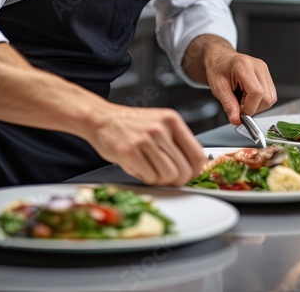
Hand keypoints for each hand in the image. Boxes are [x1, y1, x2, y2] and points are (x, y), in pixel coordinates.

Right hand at [85, 103, 207, 185]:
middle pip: (184, 170)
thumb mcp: (159, 124)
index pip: (197, 155)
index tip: (190, 175)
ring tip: (151, 171)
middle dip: (177, 180)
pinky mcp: (130, 152)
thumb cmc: (131, 125)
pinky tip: (140, 169)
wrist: (101, 119)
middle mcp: (161, 128)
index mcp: (172, 120)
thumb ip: (176, 141)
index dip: (195, 171)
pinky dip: (147, 179)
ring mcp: (146, 140)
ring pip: (168, 175)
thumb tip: (192, 166)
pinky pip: (150, 177)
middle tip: (167, 178)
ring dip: (161, 180)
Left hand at [198, 38, 276, 125]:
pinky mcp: (267, 75)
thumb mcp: (218, 88)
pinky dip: (259, 101)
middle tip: (238, 104)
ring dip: (257, 105)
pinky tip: (248, 96)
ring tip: (242, 98)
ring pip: (271, 98)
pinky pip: (270, 95)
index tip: (238, 111)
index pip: (257, 93)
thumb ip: (228, 104)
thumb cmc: (217, 69)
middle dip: (253, 107)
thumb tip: (236, 120)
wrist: (220, 58)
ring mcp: (264, 70)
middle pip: (267, 97)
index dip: (249, 107)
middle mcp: (258, 66)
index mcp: (244, 66)